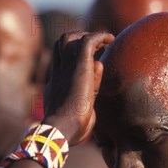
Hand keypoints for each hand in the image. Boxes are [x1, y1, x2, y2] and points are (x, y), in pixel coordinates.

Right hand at [43, 31, 113, 145]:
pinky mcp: (79, 67)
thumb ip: (83, 106)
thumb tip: (91, 105)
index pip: (62, 61)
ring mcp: (68, 68)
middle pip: (62, 43)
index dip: (75, 55)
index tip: (93, 59)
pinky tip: (110, 39)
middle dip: (79, 38)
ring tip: (106, 42)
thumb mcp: (74, 115)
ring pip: (70, 38)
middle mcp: (60, 72)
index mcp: (57, 84)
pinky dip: (99, 36)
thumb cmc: (69, 131)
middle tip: (98, 46)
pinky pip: (87, 42)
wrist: (61, 129)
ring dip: (89, 36)